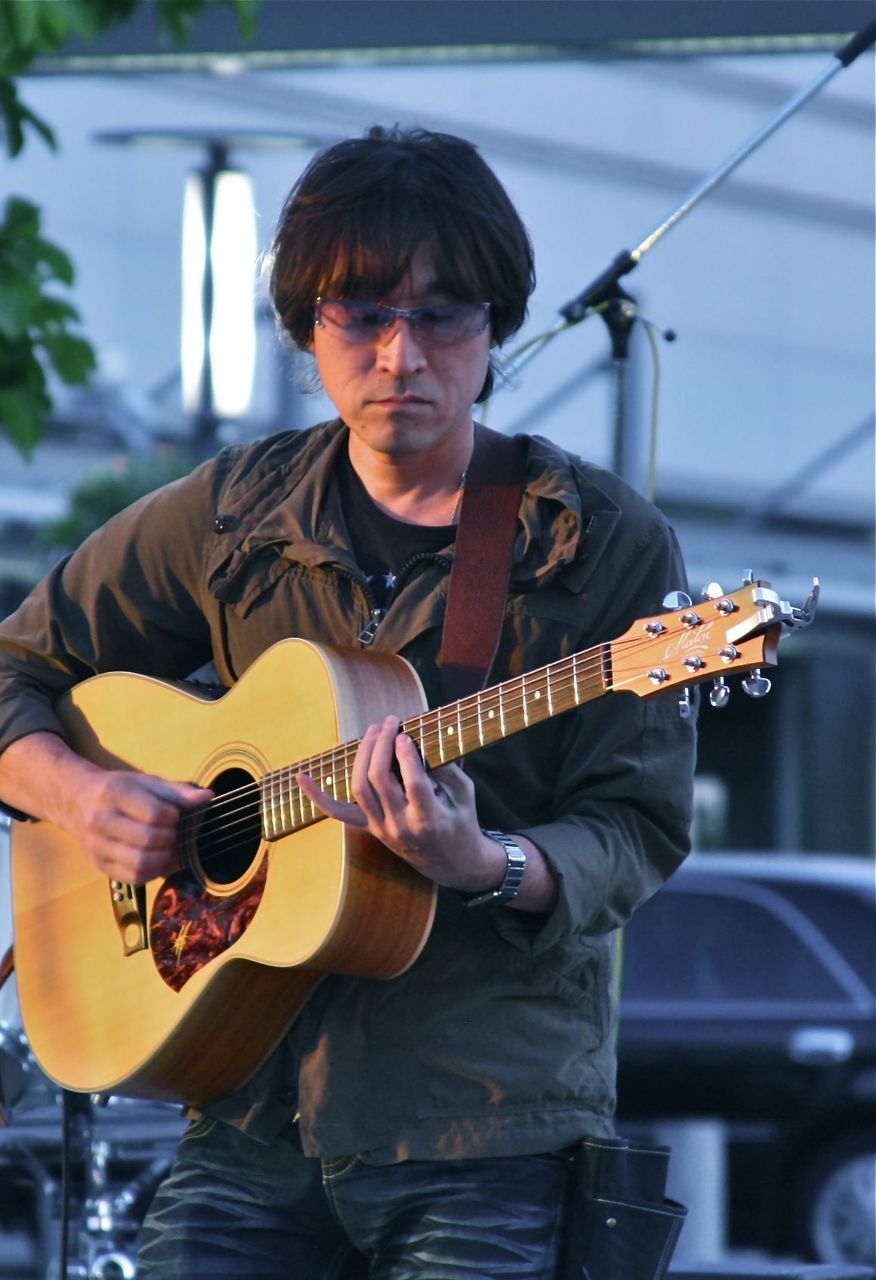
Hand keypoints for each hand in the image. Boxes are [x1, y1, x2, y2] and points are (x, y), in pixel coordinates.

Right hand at [71, 768, 212, 884]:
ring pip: (140, 863)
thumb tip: (208, 797)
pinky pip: (133, 877)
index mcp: (113, 794)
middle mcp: (100, 820)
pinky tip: (154, 858)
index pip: (154, 813)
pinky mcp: (99, 864)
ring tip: (164, 846)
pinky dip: (151, 871)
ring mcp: (97, 845)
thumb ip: (176, 791)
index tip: (172, 815)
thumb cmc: (117, 789)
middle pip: (148, 839)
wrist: (76, 801)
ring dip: (162, 857)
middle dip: (169, 837)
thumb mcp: (145, 782)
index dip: (173, 817)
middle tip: (170, 831)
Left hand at [297, 715, 504, 892]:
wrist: (452, 862)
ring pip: (359, 788)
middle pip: (379, 780)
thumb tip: (422, 741)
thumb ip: (446, 769)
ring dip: (362, 755)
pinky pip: (338, 812)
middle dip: (381, 745)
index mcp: (428, 818)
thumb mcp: (465, 795)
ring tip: (373, 732)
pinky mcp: (369, 829)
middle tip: (390, 722)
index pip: (413, 782)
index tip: (404, 732)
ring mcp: (381, 829)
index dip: (405, 755)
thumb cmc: (462, 823)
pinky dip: (318, 796)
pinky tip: (302, 777)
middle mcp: (400, 825)